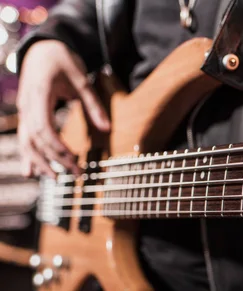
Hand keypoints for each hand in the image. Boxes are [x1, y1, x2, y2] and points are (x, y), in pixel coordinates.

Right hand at [16, 40, 109, 176]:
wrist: (42, 48)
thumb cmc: (63, 60)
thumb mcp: (82, 79)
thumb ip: (94, 105)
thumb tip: (107, 129)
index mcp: (39, 94)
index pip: (43, 127)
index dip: (56, 146)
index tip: (73, 159)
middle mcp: (27, 105)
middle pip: (35, 139)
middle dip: (54, 159)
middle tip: (76, 174)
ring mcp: (24, 111)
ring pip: (26, 142)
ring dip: (39, 162)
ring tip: (56, 179)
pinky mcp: (27, 115)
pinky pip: (24, 138)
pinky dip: (28, 156)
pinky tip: (30, 173)